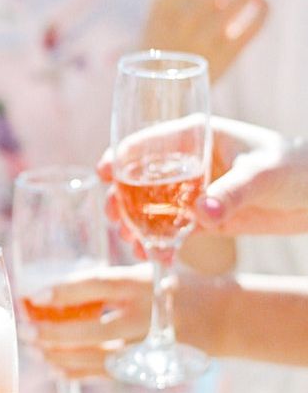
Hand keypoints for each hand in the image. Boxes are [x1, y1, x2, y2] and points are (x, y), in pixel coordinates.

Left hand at [23, 266, 226, 377]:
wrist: (222, 317)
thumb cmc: (169, 286)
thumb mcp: (140, 273)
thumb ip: (103, 284)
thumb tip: (51, 293)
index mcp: (140, 284)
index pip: (96, 286)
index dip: (62, 292)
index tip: (33, 296)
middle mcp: (145, 316)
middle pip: (92, 329)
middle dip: (54, 333)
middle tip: (26, 331)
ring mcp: (150, 347)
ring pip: (97, 357)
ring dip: (61, 355)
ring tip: (36, 350)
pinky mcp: (151, 368)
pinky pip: (108, 374)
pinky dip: (79, 372)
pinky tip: (56, 368)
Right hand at [98, 117, 307, 236]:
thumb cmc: (296, 168)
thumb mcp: (261, 175)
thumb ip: (229, 194)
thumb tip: (199, 214)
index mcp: (196, 136)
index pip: (148, 141)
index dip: (121, 155)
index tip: (103, 174)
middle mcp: (189, 162)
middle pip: (141, 176)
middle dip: (123, 198)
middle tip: (114, 218)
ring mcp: (195, 190)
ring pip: (152, 205)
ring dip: (137, 224)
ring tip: (132, 244)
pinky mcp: (206, 216)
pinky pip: (174, 228)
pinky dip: (161, 242)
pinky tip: (156, 256)